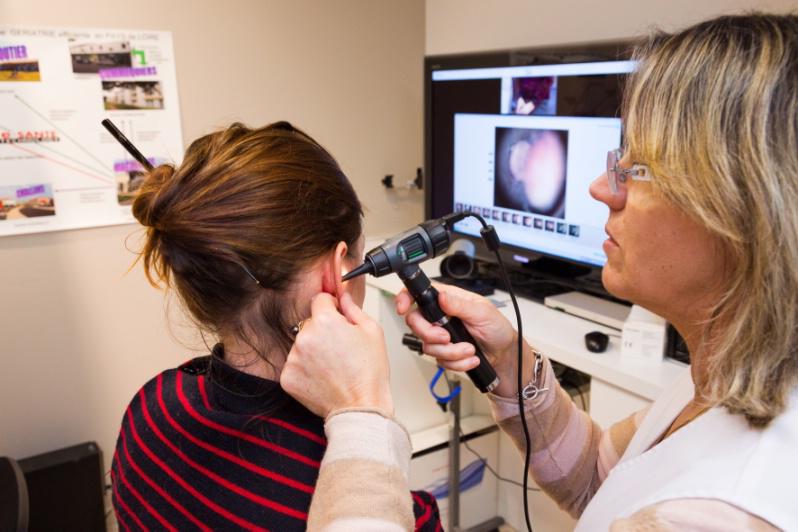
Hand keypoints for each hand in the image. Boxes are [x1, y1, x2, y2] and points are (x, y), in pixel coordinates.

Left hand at [281, 292, 393, 418]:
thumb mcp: (372, 331)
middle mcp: (304, 337)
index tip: (336, 316)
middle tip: (340, 348)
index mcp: (325, 321)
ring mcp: (293, 358)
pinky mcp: (287, 377)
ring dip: (313, 350)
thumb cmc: (369, 372)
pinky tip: (323, 376)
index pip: (320, 299)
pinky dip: (306, 369)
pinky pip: (295, 365)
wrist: (360, 407)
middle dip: (323, 331)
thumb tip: (343, 296)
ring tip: (333, 366)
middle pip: (310, 323)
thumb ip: (353, 308)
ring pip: (302, 344)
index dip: (331, 306)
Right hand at [395, 283, 532, 397]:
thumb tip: (442, 296)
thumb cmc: (497, 328)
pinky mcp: (444, 352)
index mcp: (448, 300)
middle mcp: (440, 316)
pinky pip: (439, 360)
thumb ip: (460, 305)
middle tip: (447, 337)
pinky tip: (470, 358)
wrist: (504, 355)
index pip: (419, 294)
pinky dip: (456, 362)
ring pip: (428, 346)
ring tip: (469, 349)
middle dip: (431, 334)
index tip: (403, 308)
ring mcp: (441, 335)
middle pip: (415, 323)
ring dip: (451, 352)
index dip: (405, 298)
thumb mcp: (483, 312)